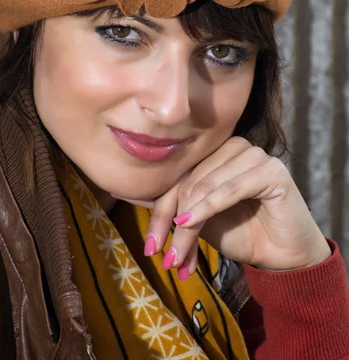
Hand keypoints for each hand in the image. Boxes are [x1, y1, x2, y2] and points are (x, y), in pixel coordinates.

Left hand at [112, 137, 330, 278]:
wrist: (281, 256)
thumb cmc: (241, 233)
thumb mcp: (199, 219)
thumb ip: (172, 204)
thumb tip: (124, 193)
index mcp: (216, 152)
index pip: (179, 176)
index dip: (160, 210)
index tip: (149, 245)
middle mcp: (234, 146)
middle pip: (189, 182)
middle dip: (173, 224)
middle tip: (167, 258)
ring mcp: (254, 154)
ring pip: (205, 187)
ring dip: (188, 224)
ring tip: (180, 257)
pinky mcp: (271, 170)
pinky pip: (230, 188)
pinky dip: (208, 208)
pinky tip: (189, 224)